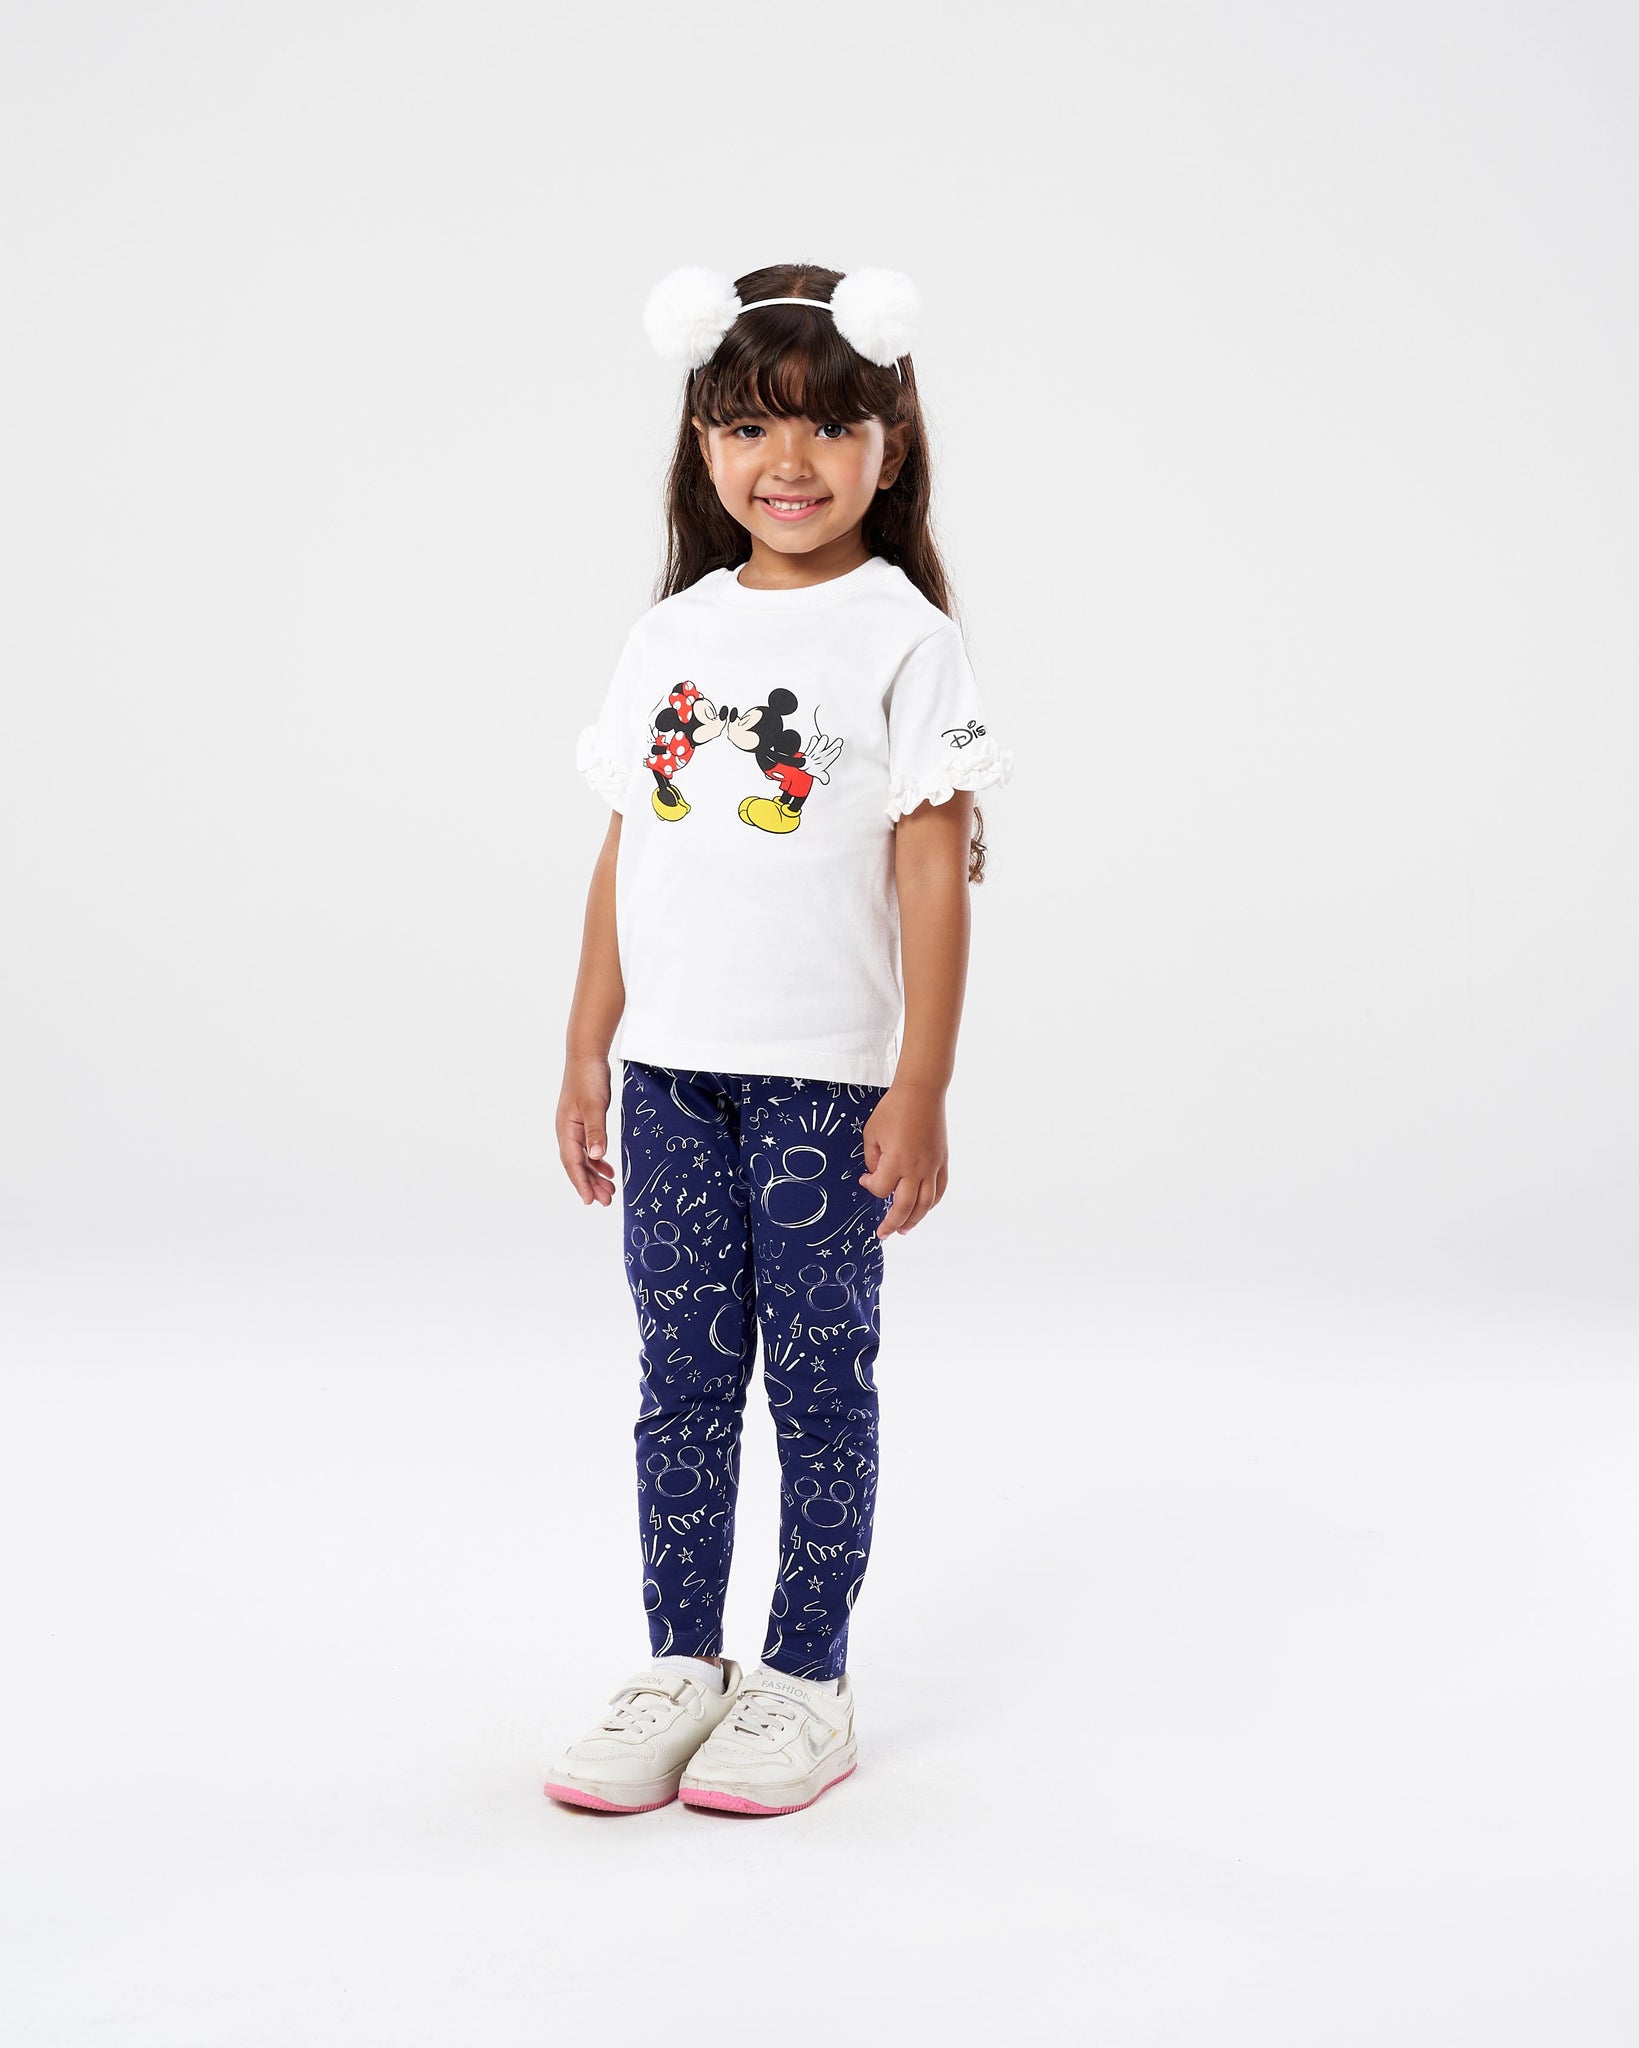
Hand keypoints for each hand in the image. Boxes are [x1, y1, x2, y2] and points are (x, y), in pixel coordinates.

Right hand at [557, 1055, 614, 1205]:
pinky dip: (597, 1160)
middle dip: (590, 1184)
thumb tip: (596, 1157)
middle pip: (577, 1165)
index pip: (572, 1163)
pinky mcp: (582, 1122)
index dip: (581, 1183)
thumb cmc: (588, 1078)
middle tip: (606, 1201)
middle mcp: (567, 1132)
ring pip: (583, 1158)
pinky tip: (607, 1168)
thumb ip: (596, 1132)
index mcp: (566, 1130)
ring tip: (609, 1190)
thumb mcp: (595, 1106)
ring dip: (595, 1175)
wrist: (586, 1056)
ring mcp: (574, 1127)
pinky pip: (587, 1148)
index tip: (590, 1200)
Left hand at [858, 1082, 948, 1237]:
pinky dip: (932, 1203)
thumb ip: (872, 1158)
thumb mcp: (872, 1132)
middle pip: (904, 1207)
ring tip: (904, 1230)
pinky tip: (923, 1209)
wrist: (922, 1092)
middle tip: (883, 1234)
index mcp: (896, 1160)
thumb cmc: (893, 1109)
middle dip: (891, 1223)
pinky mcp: (942, 1161)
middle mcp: (916, 1168)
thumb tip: (877, 1175)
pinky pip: (940, 1189)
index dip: (870, 1187)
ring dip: (914, 1220)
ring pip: (926, 1204)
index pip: (881, 1189)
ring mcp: (932, 1166)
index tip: (865, 1179)